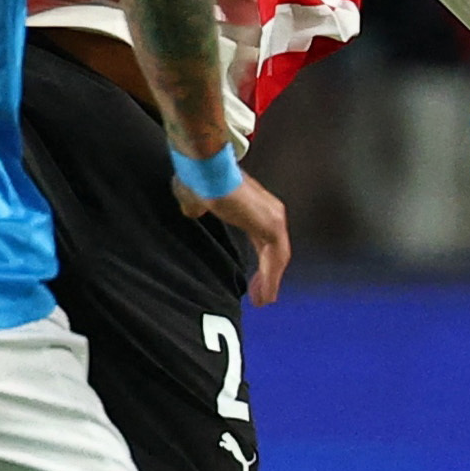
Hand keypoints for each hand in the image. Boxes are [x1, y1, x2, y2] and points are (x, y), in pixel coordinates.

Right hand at [180, 166, 289, 304]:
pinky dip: (270, 279)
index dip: (261, 262)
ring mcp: (272, 218)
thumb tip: (193, 212)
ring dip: (270, 281)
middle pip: (274, 251)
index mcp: (254, 207)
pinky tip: (263, 295)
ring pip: (277, 258)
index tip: (255, 280)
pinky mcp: (271, 226)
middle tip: (260, 296)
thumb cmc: (200, 178)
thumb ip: (199, 209)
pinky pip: (274, 260)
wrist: (205, 169)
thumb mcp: (196, 200)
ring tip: (262, 301)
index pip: (263, 240)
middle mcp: (269, 211)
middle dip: (268, 276)